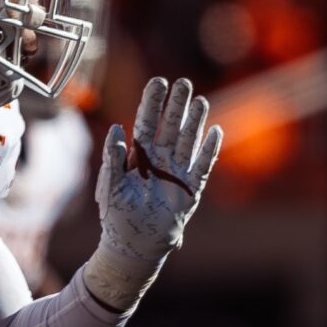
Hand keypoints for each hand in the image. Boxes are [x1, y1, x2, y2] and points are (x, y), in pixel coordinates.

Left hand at [82, 77, 221, 313]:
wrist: (133, 245)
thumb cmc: (117, 215)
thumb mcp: (111, 185)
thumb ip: (113, 158)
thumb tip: (116, 130)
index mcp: (138, 156)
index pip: (146, 123)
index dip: (152, 103)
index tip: (158, 81)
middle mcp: (159, 160)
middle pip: (170, 127)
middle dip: (176, 105)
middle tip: (183, 82)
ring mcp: (176, 173)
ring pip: (188, 141)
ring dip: (194, 121)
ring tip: (199, 100)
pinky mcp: (190, 190)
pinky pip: (203, 167)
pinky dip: (209, 150)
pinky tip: (215, 131)